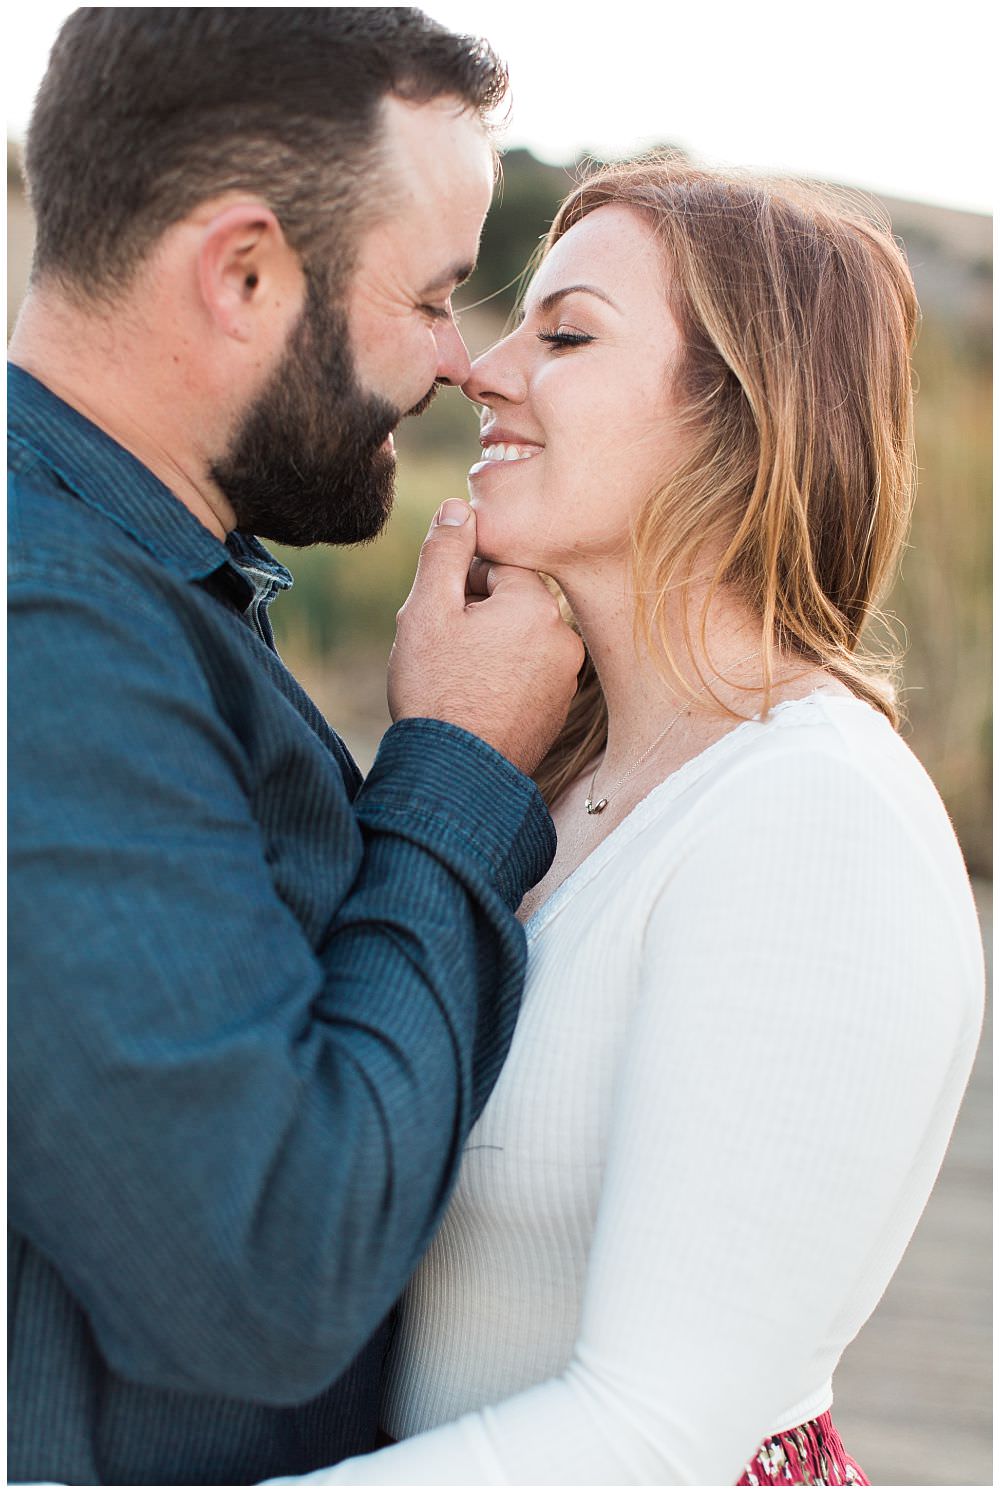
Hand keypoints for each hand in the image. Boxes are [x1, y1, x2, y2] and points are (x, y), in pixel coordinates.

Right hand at [388, 501, 584, 774]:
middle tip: (443, 653)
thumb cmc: (436, 690)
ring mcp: (566, 679)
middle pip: (511, 604)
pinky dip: (502, 683)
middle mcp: (564, 637)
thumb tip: (460, 506)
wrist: (456, 773)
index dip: (459, 588)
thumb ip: (446, 550)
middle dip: (475, 618)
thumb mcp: (427, 609)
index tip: (440, 618)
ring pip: (517, 642)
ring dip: (488, 650)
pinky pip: (526, 678)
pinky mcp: (558, 712)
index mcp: (537, 604)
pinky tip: (474, 705)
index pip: (497, 568)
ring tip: (457, 682)